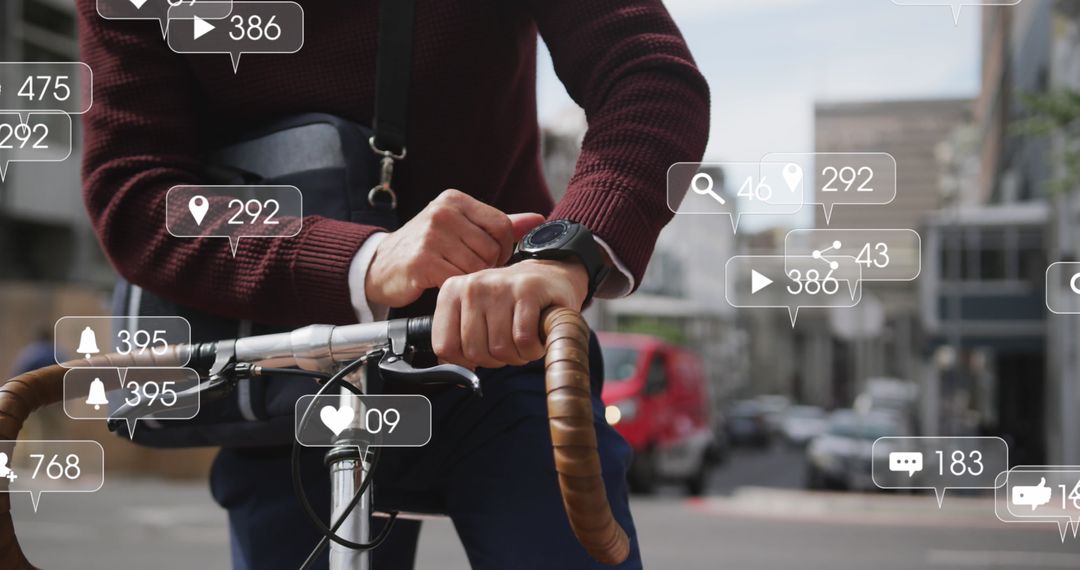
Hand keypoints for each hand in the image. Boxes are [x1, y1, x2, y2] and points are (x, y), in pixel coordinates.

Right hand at [365, 189, 544, 307]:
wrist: (381, 266)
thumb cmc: (426, 248)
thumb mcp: (461, 228)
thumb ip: (499, 224)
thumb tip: (538, 219)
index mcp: (455, 201)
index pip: (502, 225)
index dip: (503, 249)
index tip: (492, 259)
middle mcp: (443, 213)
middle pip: (491, 248)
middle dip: (486, 267)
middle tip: (469, 271)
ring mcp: (431, 236)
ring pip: (477, 267)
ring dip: (471, 280)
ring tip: (455, 276)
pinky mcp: (422, 261)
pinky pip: (458, 280)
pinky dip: (455, 288)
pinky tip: (442, 284)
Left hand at [433, 258, 588, 368]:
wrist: (549, 278)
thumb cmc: (510, 303)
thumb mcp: (475, 316)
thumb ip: (457, 341)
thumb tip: (452, 373)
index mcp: (452, 292)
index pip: (445, 346)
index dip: (467, 360)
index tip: (482, 351)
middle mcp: (472, 286)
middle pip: (475, 352)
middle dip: (496, 360)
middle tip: (509, 345)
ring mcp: (500, 286)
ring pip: (500, 348)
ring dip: (517, 355)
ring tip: (523, 339)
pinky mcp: (529, 290)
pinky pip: (524, 340)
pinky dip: (533, 349)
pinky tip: (536, 337)